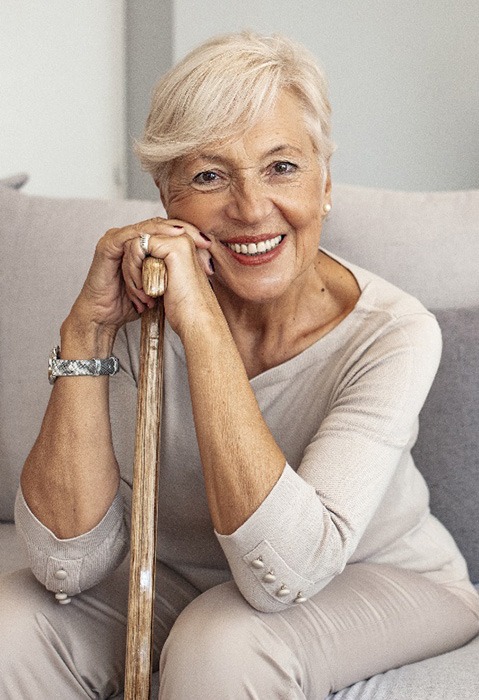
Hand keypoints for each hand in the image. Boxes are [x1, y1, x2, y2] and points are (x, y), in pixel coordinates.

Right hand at [66, 216, 213, 342]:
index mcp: (143, 245)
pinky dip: (147, 239)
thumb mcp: (161, 286)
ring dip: (168, 234)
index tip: (210, 246)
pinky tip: (162, 242)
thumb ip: (175, 273)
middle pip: (162, 225)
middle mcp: (131, 238)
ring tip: (185, 238)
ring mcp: (118, 239)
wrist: (105, 316)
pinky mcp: (108, 245)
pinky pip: (130, 236)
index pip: (170, 231)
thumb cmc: (130, 304)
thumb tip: (204, 270)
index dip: (191, 235)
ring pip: (148, 228)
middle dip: (185, 231)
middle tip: (204, 240)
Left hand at [120, 218, 215, 335]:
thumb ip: (155, 267)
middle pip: (139, 243)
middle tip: (139, 296)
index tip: (142, 294)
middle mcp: (183, 238)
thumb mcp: (166, 283)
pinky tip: (143, 289)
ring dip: (130, 272)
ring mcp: (179, 240)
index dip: (136, 267)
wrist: (198, 323)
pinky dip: (132, 269)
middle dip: (130, 269)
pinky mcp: (173, 247)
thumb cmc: (185, 309)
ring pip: (134, 245)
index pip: (145, 245)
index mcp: (182, 246)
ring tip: (142, 295)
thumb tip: (134, 261)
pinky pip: (137, 248)